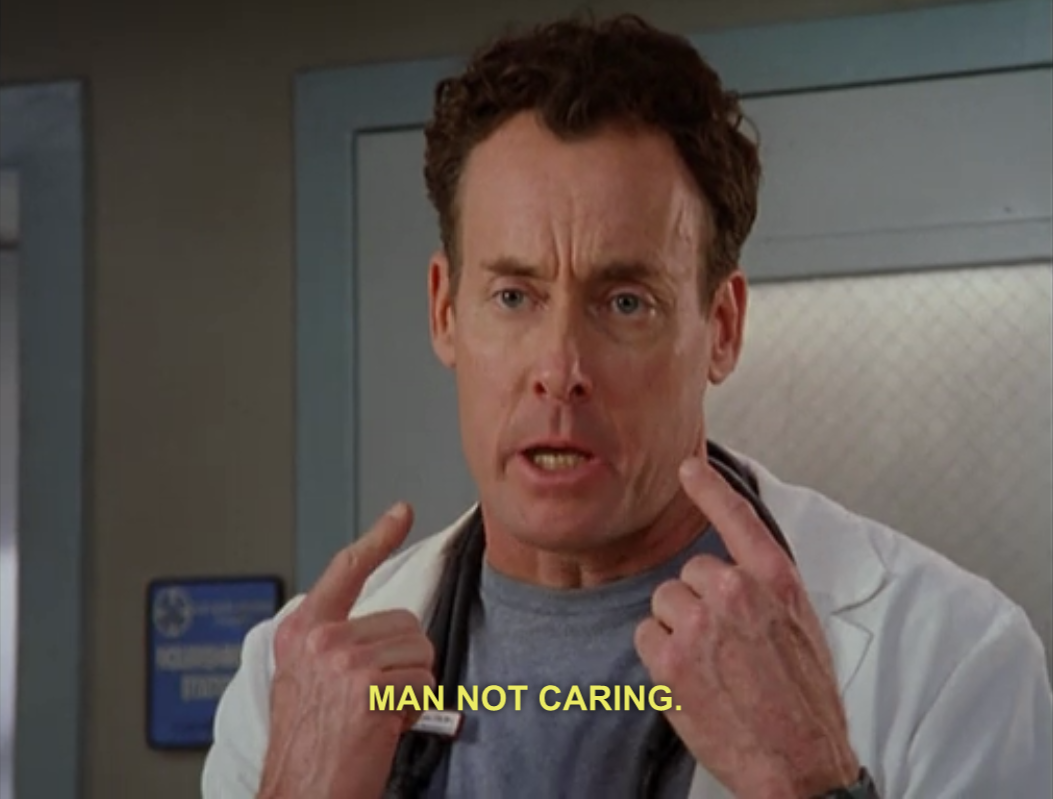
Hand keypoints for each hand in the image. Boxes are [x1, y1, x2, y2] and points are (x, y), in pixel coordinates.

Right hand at [258, 502, 434, 798]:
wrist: (301, 796)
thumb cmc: (310, 749)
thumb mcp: (309, 683)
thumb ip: (338, 647)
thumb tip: (388, 632)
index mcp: (302, 633)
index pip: (345, 570)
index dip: (377, 538)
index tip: (400, 512)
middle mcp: (320, 640)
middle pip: (404, 623)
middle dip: (402, 663)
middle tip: (372, 701)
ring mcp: (344, 660)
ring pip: (419, 653)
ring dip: (409, 687)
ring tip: (374, 716)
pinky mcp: (369, 686)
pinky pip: (423, 684)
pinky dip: (413, 710)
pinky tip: (381, 729)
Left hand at [634, 458, 859, 798]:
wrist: (800, 765)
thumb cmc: (807, 704)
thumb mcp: (802, 629)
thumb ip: (765, 594)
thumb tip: (732, 578)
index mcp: (776, 581)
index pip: (737, 518)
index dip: (710, 488)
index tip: (688, 467)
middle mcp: (737, 594)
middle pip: (689, 574)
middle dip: (698, 604)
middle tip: (724, 645)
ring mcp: (700, 625)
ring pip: (664, 604)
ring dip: (678, 630)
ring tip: (711, 666)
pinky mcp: (671, 660)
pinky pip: (646, 636)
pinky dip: (660, 657)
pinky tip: (690, 681)